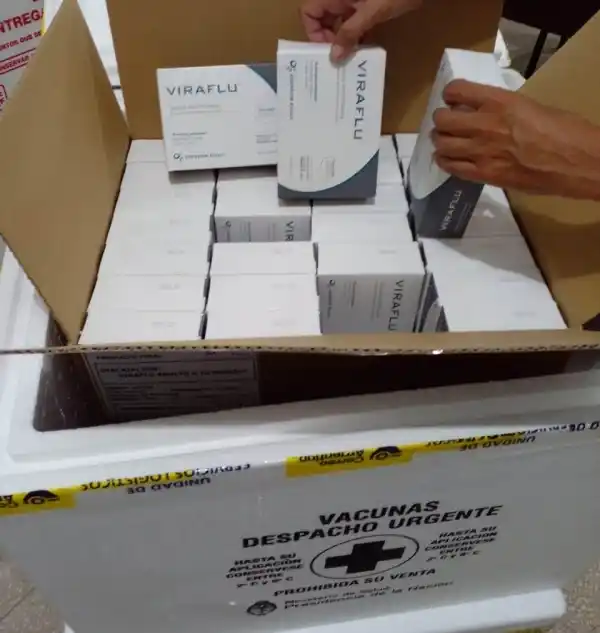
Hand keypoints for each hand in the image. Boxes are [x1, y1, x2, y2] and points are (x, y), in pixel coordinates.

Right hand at [301, 0, 421, 61]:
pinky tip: (364, 49)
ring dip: (343, 40)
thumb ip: (351, 33)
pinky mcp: (367, 4)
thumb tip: (334, 57)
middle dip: (328, 39)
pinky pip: (354, 21)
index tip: (328, 49)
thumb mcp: (371, 13)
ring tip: (351, 58)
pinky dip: (356, 35)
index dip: (313, 32)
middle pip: (322, 19)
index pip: (308, 12)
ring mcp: (353, 0)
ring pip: (338, 22)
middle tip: (339, 59)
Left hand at [431, 79, 599, 200]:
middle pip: (443, 119)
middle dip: (441, 119)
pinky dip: (445, 162)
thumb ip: (504, 109)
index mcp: (499, 102)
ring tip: (445, 141)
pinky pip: (452, 167)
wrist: (576, 162)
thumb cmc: (564, 131)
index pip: (457, 90)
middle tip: (446, 122)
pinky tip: (446, 159)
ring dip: (440, 140)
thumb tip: (489, 112)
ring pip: (442, 144)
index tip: (453, 99)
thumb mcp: (531, 106)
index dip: (450, 95)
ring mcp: (481, 152)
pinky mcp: (484, 174)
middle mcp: (485, 124)